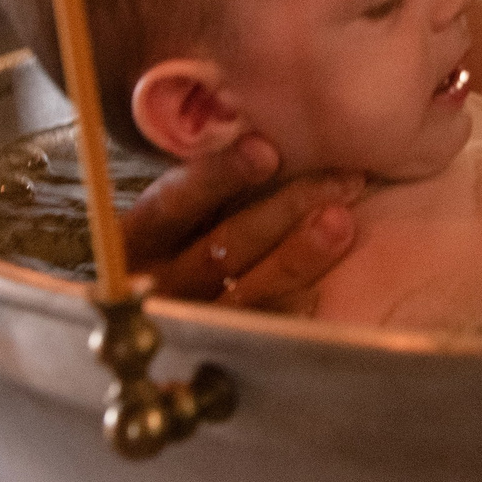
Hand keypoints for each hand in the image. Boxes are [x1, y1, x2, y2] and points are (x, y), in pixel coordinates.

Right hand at [123, 134, 361, 314]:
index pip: (172, 204)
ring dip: (300, 254)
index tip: (266, 149)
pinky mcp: (231, 353)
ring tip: (342, 222)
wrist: (161, 330)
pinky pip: (267, 330)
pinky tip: (332, 283)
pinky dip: (299, 304)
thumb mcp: (182, 212)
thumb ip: (206, 178)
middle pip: (220, 248)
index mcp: (140, 241)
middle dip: (284, 209)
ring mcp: (196, 324)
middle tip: (340, 180)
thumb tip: (257, 129)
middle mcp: (160, 284)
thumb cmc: (188, 242)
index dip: (217, 176)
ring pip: (249, 290)